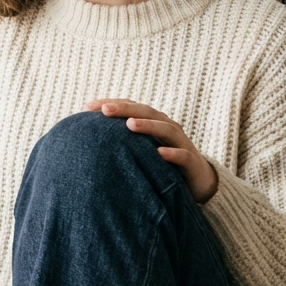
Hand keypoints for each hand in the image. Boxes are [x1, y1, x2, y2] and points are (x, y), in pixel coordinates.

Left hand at [84, 99, 218, 202]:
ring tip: (130, 124)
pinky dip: (172, 153)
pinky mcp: (191, 161)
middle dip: (124, 110)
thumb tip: (88, 138)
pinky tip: (159, 153)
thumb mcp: (140, 149)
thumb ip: (121, 141)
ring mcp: (180, 142)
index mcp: (152, 122)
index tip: (87, 106)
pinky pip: (182, 156)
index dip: (110, 104)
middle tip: (104, 110)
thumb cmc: (162, 162)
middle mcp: (167, 127)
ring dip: (148, 125)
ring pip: (165, 129)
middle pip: (146, 113)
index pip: (130, 107)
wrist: (198, 181)